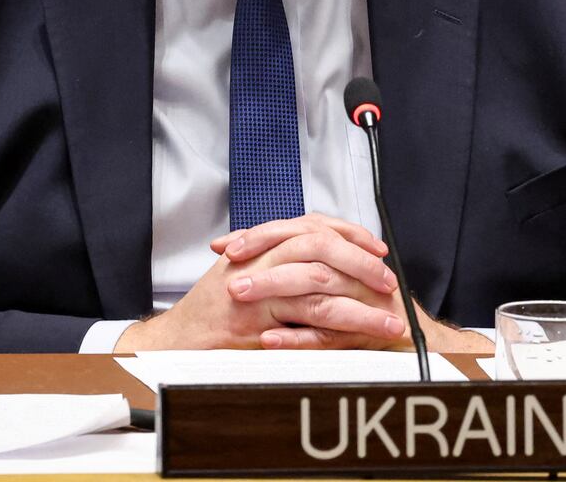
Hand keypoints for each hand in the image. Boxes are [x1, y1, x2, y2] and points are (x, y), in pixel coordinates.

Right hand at [118, 213, 405, 351]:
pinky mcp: (259, 319)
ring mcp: (259, 288)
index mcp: (262, 245)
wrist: (177, 338)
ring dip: (361, 303)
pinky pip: (308, 320)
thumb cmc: (210, 310)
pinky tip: (360, 338)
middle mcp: (262, 259)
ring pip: (322, 285)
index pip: (314, 226)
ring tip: (388, 317)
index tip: (376, 248)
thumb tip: (320, 260)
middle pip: (322, 247)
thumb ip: (277, 262)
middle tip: (388, 280)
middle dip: (362, 263)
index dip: (349, 234)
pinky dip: (339, 329)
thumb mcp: (243, 273)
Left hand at [213, 220, 493, 353]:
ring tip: (241, 298)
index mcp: (342, 251)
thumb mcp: (330, 280)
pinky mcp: (368, 327)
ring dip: (274, 291)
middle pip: (307, 247)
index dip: (261, 234)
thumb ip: (299, 264)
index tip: (226, 246)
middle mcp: (353, 266)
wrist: (415, 338)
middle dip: (264, 255)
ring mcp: (362, 296)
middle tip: (229, 268)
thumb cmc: (366, 309)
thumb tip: (247, 256)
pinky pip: (330, 330)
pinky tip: (271, 340)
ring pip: (315, 285)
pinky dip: (298, 336)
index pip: (299, 230)